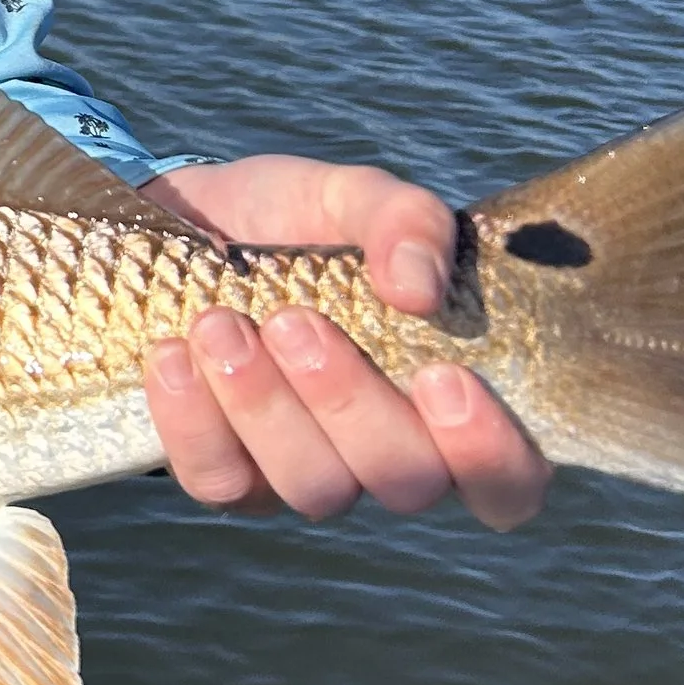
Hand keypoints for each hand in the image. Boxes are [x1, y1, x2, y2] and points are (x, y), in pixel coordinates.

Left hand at [139, 156, 550, 530]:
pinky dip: (195, 420)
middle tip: (294, 320)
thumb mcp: (350, 195)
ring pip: (315, 489)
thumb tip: (420, 288)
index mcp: (449, 399)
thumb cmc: (288, 219)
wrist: (177, 222)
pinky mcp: (229, 476)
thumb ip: (406, 220)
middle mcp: (389, 453)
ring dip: (266, 407)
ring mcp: (308, 472)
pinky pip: (221, 483)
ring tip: (220, 323)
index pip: (510, 479)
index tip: (444, 375)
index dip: (489, 452)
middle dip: (350, 403)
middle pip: (406, 482)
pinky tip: (174, 355)